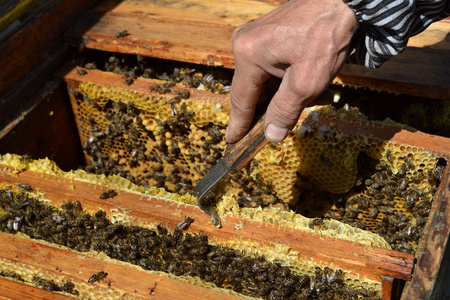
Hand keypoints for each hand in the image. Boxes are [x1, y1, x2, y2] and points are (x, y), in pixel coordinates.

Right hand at [225, 0, 357, 142]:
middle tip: (286, 124)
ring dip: (286, 94)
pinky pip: (272, 67)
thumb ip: (285, 111)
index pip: (241, 100)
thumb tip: (271, 135)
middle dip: (273, 108)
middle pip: (254, 90)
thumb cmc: (326, 36)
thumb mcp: (306, 83)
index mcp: (248, 55)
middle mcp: (246, 44)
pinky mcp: (269, 35)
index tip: (233, 140)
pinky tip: (311, 85)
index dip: (239, 123)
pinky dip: (288, 80)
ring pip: (266, 80)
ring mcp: (256, 38)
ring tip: (316, 97)